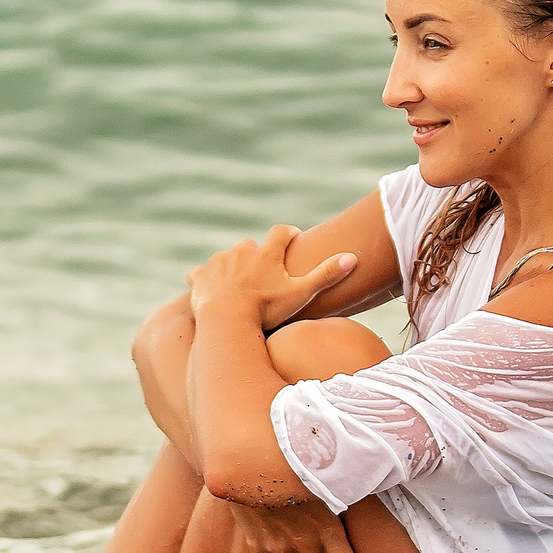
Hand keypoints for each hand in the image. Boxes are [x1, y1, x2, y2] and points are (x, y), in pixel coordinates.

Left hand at [185, 225, 357, 333]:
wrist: (226, 320)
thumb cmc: (266, 309)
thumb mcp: (301, 293)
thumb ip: (326, 275)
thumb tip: (353, 257)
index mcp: (267, 252)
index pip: (281, 232)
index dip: (289, 234)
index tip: (294, 238)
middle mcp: (241, 251)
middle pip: (251, 245)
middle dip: (257, 255)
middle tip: (264, 273)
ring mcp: (218, 262)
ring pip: (227, 258)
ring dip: (232, 268)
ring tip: (238, 287)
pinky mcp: (199, 276)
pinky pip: (202, 273)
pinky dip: (207, 280)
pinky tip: (212, 292)